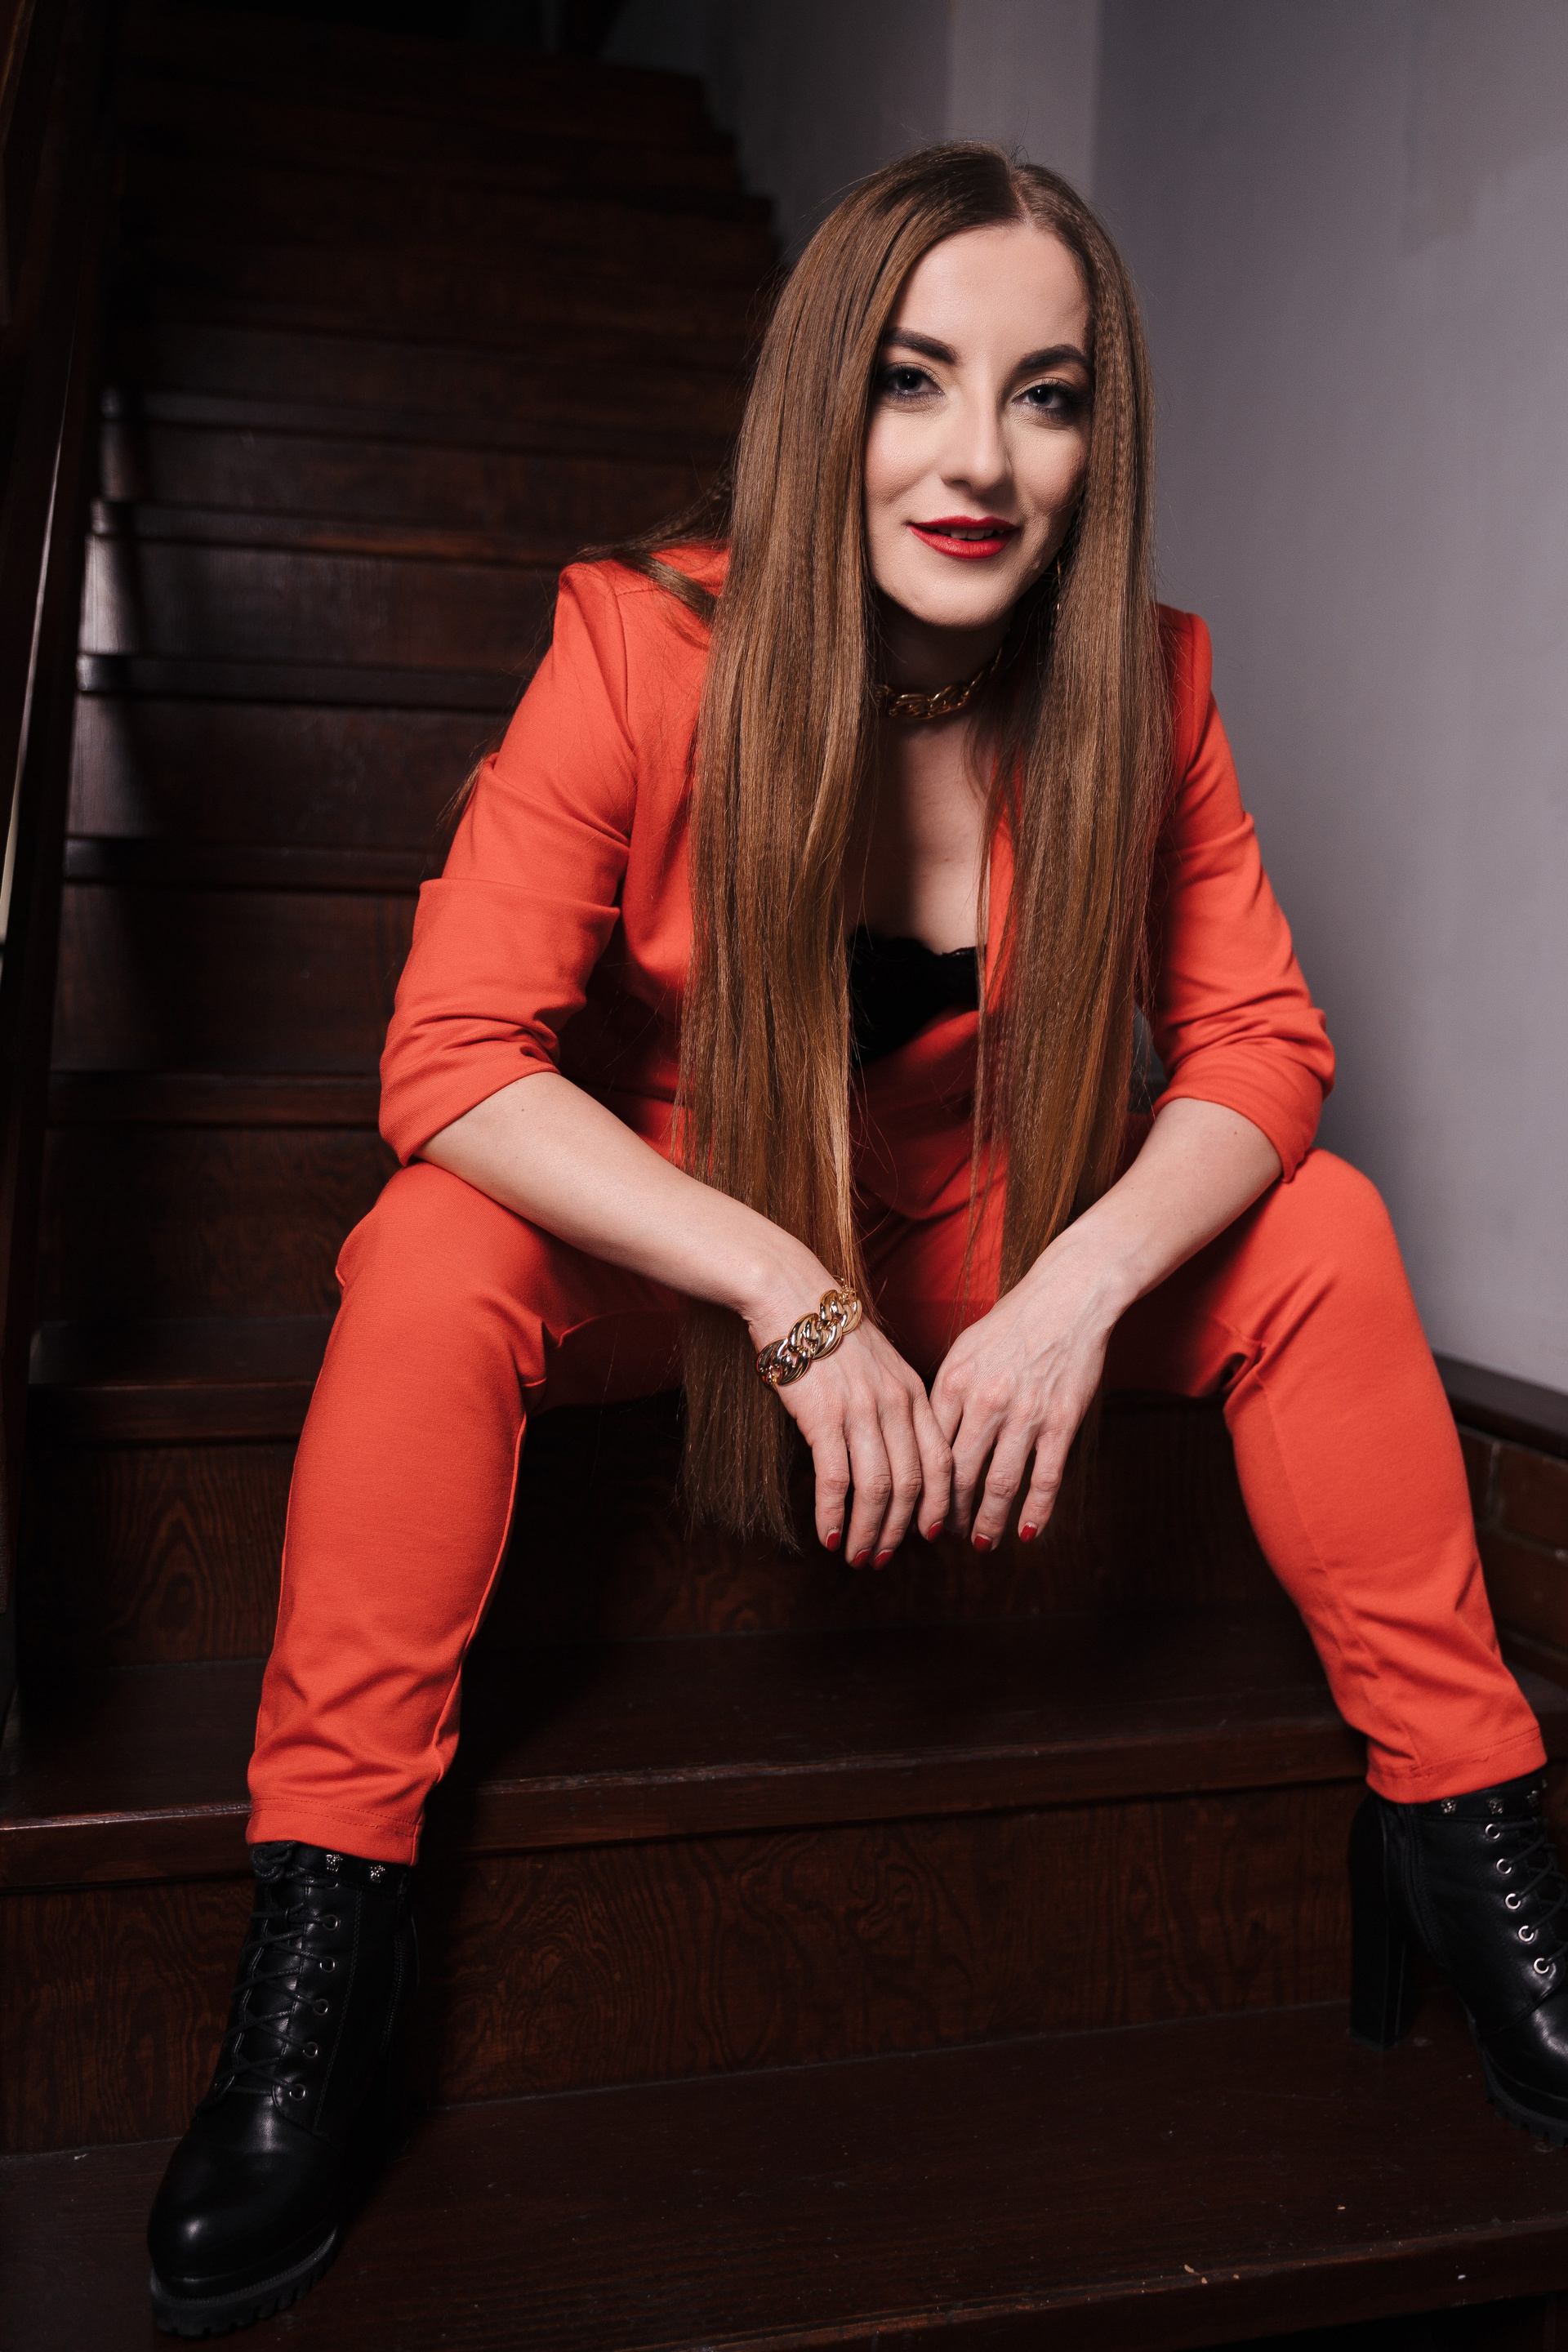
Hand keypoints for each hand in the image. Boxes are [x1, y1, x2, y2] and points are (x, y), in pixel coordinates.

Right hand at [747, 1271, 951, 1562]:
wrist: (794, 1297)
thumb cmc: (833, 1335)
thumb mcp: (882, 1366)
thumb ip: (895, 1405)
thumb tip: (895, 1452)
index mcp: (914, 1394)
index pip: (942, 1461)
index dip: (939, 1504)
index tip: (932, 1534)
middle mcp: (895, 1406)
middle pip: (913, 1484)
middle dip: (901, 1530)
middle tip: (884, 1558)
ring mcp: (861, 1412)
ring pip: (878, 1490)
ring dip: (869, 1532)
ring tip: (857, 1557)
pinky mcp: (823, 1418)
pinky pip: (836, 1480)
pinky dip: (834, 1515)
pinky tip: (828, 1535)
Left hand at [929, 1237, 1125, 1548]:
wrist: (1067, 1297)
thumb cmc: (1012, 1324)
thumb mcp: (965, 1350)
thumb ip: (946, 1393)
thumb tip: (925, 1437)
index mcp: (953, 1382)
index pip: (926, 1448)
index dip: (916, 1486)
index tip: (910, 1508)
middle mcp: (985, 1400)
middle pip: (956, 1473)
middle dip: (945, 1513)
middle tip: (940, 1536)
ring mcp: (1025, 1413)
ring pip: (999, 1484)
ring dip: (987, 1522)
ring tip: (981, 1543)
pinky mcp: (1061, 1420)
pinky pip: (1045, 1477)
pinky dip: (1035, 1511)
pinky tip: (1026, 1533)